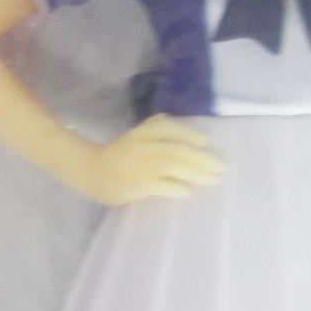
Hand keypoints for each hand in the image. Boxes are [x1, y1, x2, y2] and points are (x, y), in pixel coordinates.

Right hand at [67, 114, 225, 205]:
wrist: (89, 172)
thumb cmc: (116, 155)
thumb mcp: (132, 136)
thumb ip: (150, 127)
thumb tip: (169, 118)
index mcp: (141, 134)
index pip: (166, 127)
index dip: (187, 133)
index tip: (206, 141)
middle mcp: (141, 147)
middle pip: (176, 150)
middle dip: (201, 159)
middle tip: (221, 168)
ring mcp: (139, 166)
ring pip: (172, 166)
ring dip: (196, 173)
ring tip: (213, 180)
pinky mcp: (136, 184)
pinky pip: (160, 185)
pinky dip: (175, 188)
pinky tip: (187, 192)